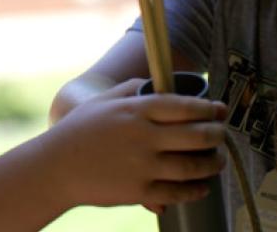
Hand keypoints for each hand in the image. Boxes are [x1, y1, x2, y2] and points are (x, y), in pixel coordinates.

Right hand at [40, 78, 226, 211]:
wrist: (54, 168)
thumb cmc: (78, 131)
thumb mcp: (102, 101)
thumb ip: (133, 89)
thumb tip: (160, 85)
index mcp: (135, 111)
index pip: (185, 106)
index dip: (209, 109)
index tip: (220, 110)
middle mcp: (143, 137)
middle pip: (197, 136)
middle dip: (217, 135)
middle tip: (222, 135)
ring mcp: (142, 166)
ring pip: (194, 166)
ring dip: (213, 163)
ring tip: (218, 160)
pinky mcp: (139, 192)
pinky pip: (178, 192)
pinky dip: (196, 189)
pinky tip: (201, 185)